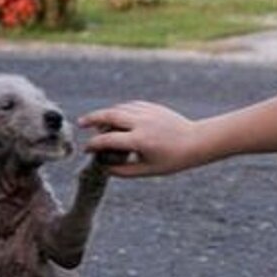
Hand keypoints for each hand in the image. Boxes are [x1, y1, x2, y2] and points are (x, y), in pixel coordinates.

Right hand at [78, 101, 202, 176]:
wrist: (196, 141)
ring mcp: (146, 112)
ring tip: (94, 121)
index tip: (86, 149)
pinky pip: (129, 105)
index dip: (93, 145)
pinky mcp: (152, 106)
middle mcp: (141, 123)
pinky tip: (114, 116)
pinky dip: (119, 110)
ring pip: (119, 108)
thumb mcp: (148, 170)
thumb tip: (104, 168)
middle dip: (92, 119)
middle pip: (109, 116)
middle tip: (80, 124)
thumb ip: (124, 171)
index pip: (108, 140)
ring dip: (104, 114)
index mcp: (139, 140)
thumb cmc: (172, 160)